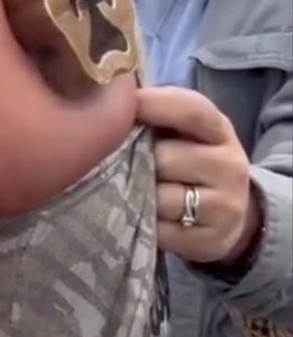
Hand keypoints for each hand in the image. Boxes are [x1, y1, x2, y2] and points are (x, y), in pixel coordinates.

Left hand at [137, 87, 262, 264]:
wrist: (226, 212)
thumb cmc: (187, 157)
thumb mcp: (181, 129)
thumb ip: (153, 110)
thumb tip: (107, 94)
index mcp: (218, 129)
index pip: (191, 109)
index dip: (153, 104)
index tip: (122, 105)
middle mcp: (229, 166)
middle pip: (165, 158)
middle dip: (139, 160)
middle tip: (128, 160)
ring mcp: (224, 207)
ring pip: (160, 198)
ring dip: (139, 194)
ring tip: (136, 189)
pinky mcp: (210, 242)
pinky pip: (160, 231)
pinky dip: (145, 223)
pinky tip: (145, 215)